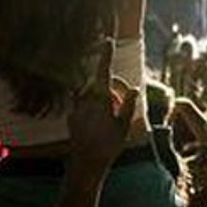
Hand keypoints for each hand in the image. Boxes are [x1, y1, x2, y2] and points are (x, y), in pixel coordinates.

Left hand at [68, 39, 137, 175]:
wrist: (85, 165)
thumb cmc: (108, 146)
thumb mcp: (124, 125)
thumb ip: (129, 104)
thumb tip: (134, 88)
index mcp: (100, 99)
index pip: (104, 72)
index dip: (107, 55)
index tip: (108, 41)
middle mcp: (85, 100)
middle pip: (101, 84)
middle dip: (113, 89)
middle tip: (125, 103)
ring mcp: (77, 108)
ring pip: (92, 94)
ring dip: (103, 99)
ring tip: (112, 117)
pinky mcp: (72, 117)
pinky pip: (84, 105)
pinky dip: (94, 108)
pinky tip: (99, 126)